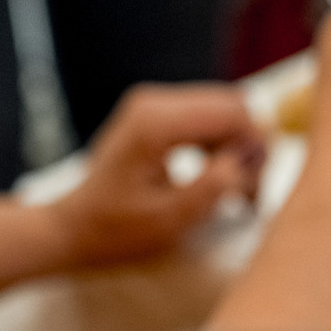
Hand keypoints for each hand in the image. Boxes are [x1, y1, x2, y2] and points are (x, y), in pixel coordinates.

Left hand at [48, 85, 265, 270]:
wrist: (75, 225)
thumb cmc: (117, 229)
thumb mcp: (170, 219)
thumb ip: (212, 187)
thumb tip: (242, 161)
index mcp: (156, 123)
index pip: (230, 112)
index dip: (255, 145)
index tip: (255, 184)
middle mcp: (154, 101)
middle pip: (230, 102)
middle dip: (249, 142)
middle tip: (250, 188)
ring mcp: (153, 103)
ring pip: (221, 107)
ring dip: (236, 142)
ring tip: (236, 186)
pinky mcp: (154, 112)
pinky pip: (204, 115)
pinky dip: (219, 141)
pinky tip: (216, 173)